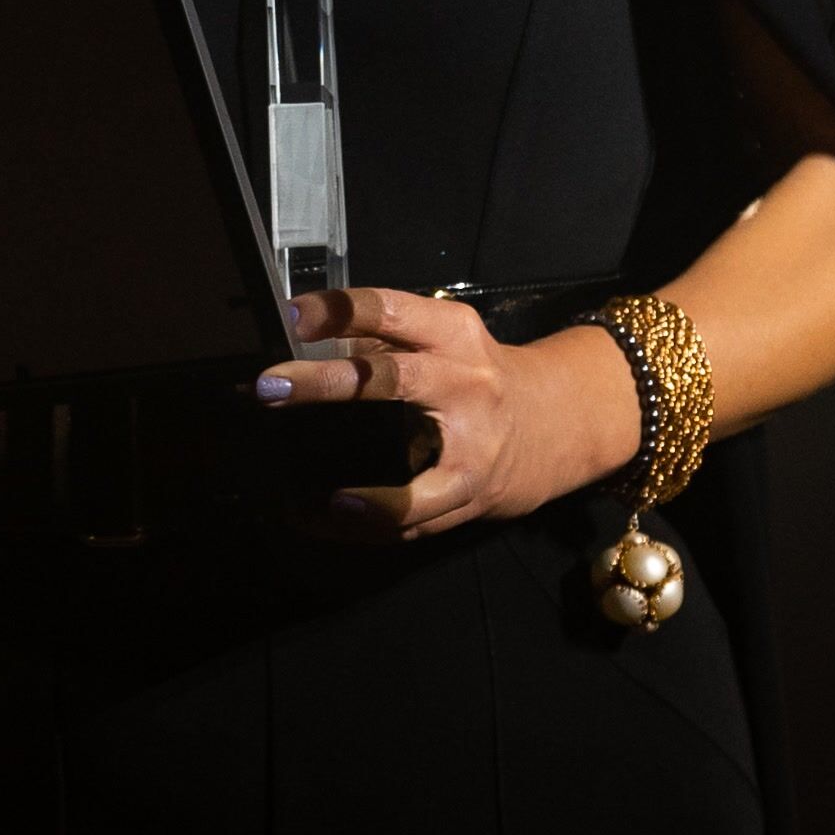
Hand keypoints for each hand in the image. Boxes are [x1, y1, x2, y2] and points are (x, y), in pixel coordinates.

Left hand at [258, 287, 643, 540]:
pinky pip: (416, 519)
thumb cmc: (482, 376)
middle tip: (270, 387)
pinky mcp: (473, 494)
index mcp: (453, 334)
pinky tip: (326, 522)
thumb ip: (384, 345)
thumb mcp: (445, 343)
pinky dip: (369, 524)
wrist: (564, 420)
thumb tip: (302, 346)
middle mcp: (467, 384)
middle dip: (328, 383)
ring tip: (297, 498)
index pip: (392, 310)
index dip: (340, 310)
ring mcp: (474, 446)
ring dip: (357, 493)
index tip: (292, 316)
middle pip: (393, 380)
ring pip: (412, 475)